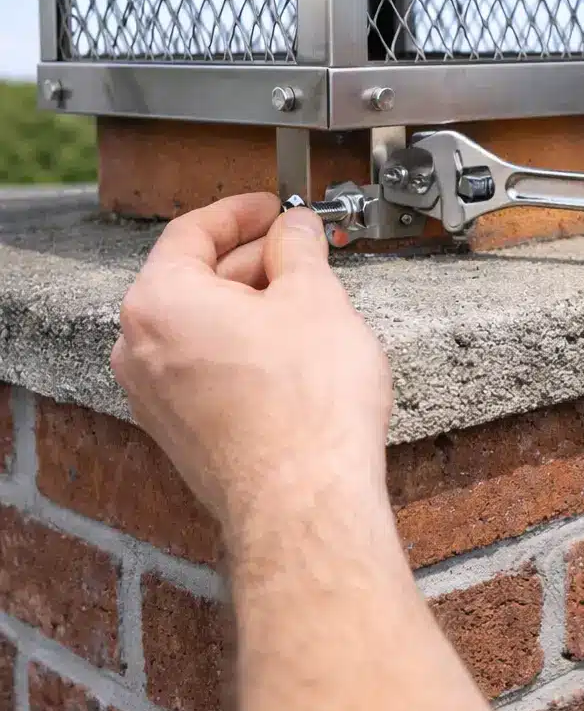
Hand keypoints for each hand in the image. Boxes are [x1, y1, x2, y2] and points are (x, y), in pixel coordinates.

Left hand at [111, 195, 391, 541]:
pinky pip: (207, 370)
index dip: (241, 212)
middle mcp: (140, 349)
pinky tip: (294, 356)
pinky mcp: (181, 434)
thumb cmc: (306, 408)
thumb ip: (299, 248)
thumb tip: (295, 229)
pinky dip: (243, 350)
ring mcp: (155, 398)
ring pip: (202, 329)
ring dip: (252, 309)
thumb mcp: (316, 298)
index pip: (193, 231)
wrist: (305, 503)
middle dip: (252, 262)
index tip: (271, 207)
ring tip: (309, 305)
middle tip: (302, 253)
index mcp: (159, 302)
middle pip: (194, 280)